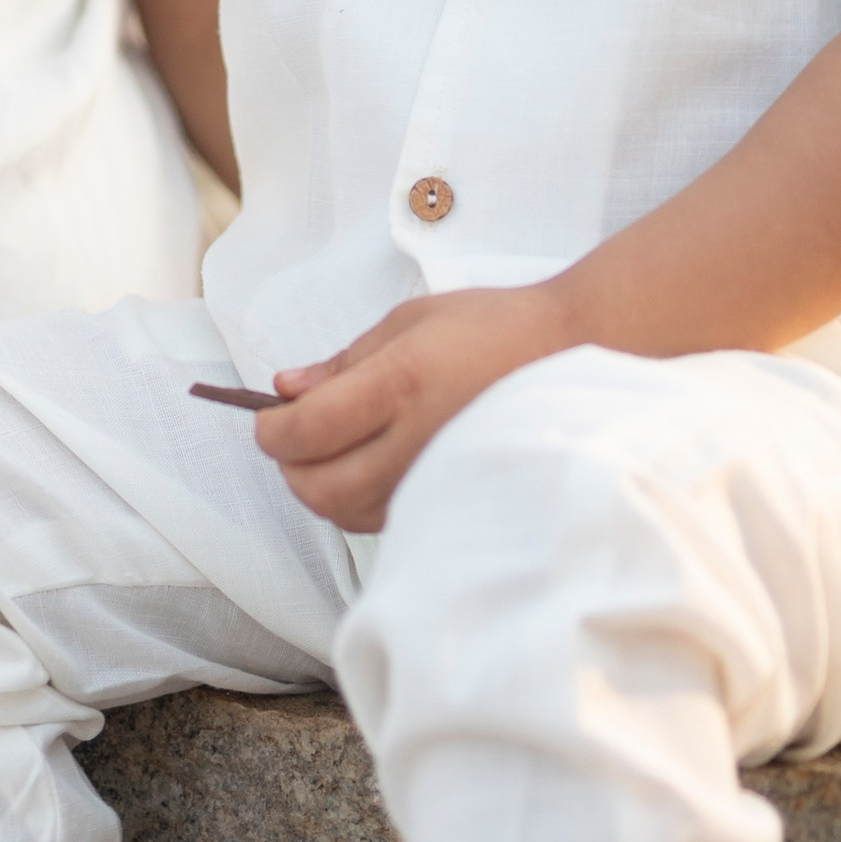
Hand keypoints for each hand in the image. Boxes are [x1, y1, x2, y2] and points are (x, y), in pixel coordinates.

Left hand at [255, 282, 577, 532]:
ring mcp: (436, 476)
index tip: (269, 417)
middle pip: (318, 488)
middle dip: (289, 467)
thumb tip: (284, 390)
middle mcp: (416, 440)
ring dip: (321, 487)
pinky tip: (369, 466)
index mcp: (399, 384)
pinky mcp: (453, 496)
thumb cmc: (491, 327)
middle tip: (291, 436)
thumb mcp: (407, 323)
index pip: (306, 432)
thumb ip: (341, 363)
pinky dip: (358, 500)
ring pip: (347, 513)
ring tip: (332, 449)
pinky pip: (384, 518)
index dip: (272, 430)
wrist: (571, 353)